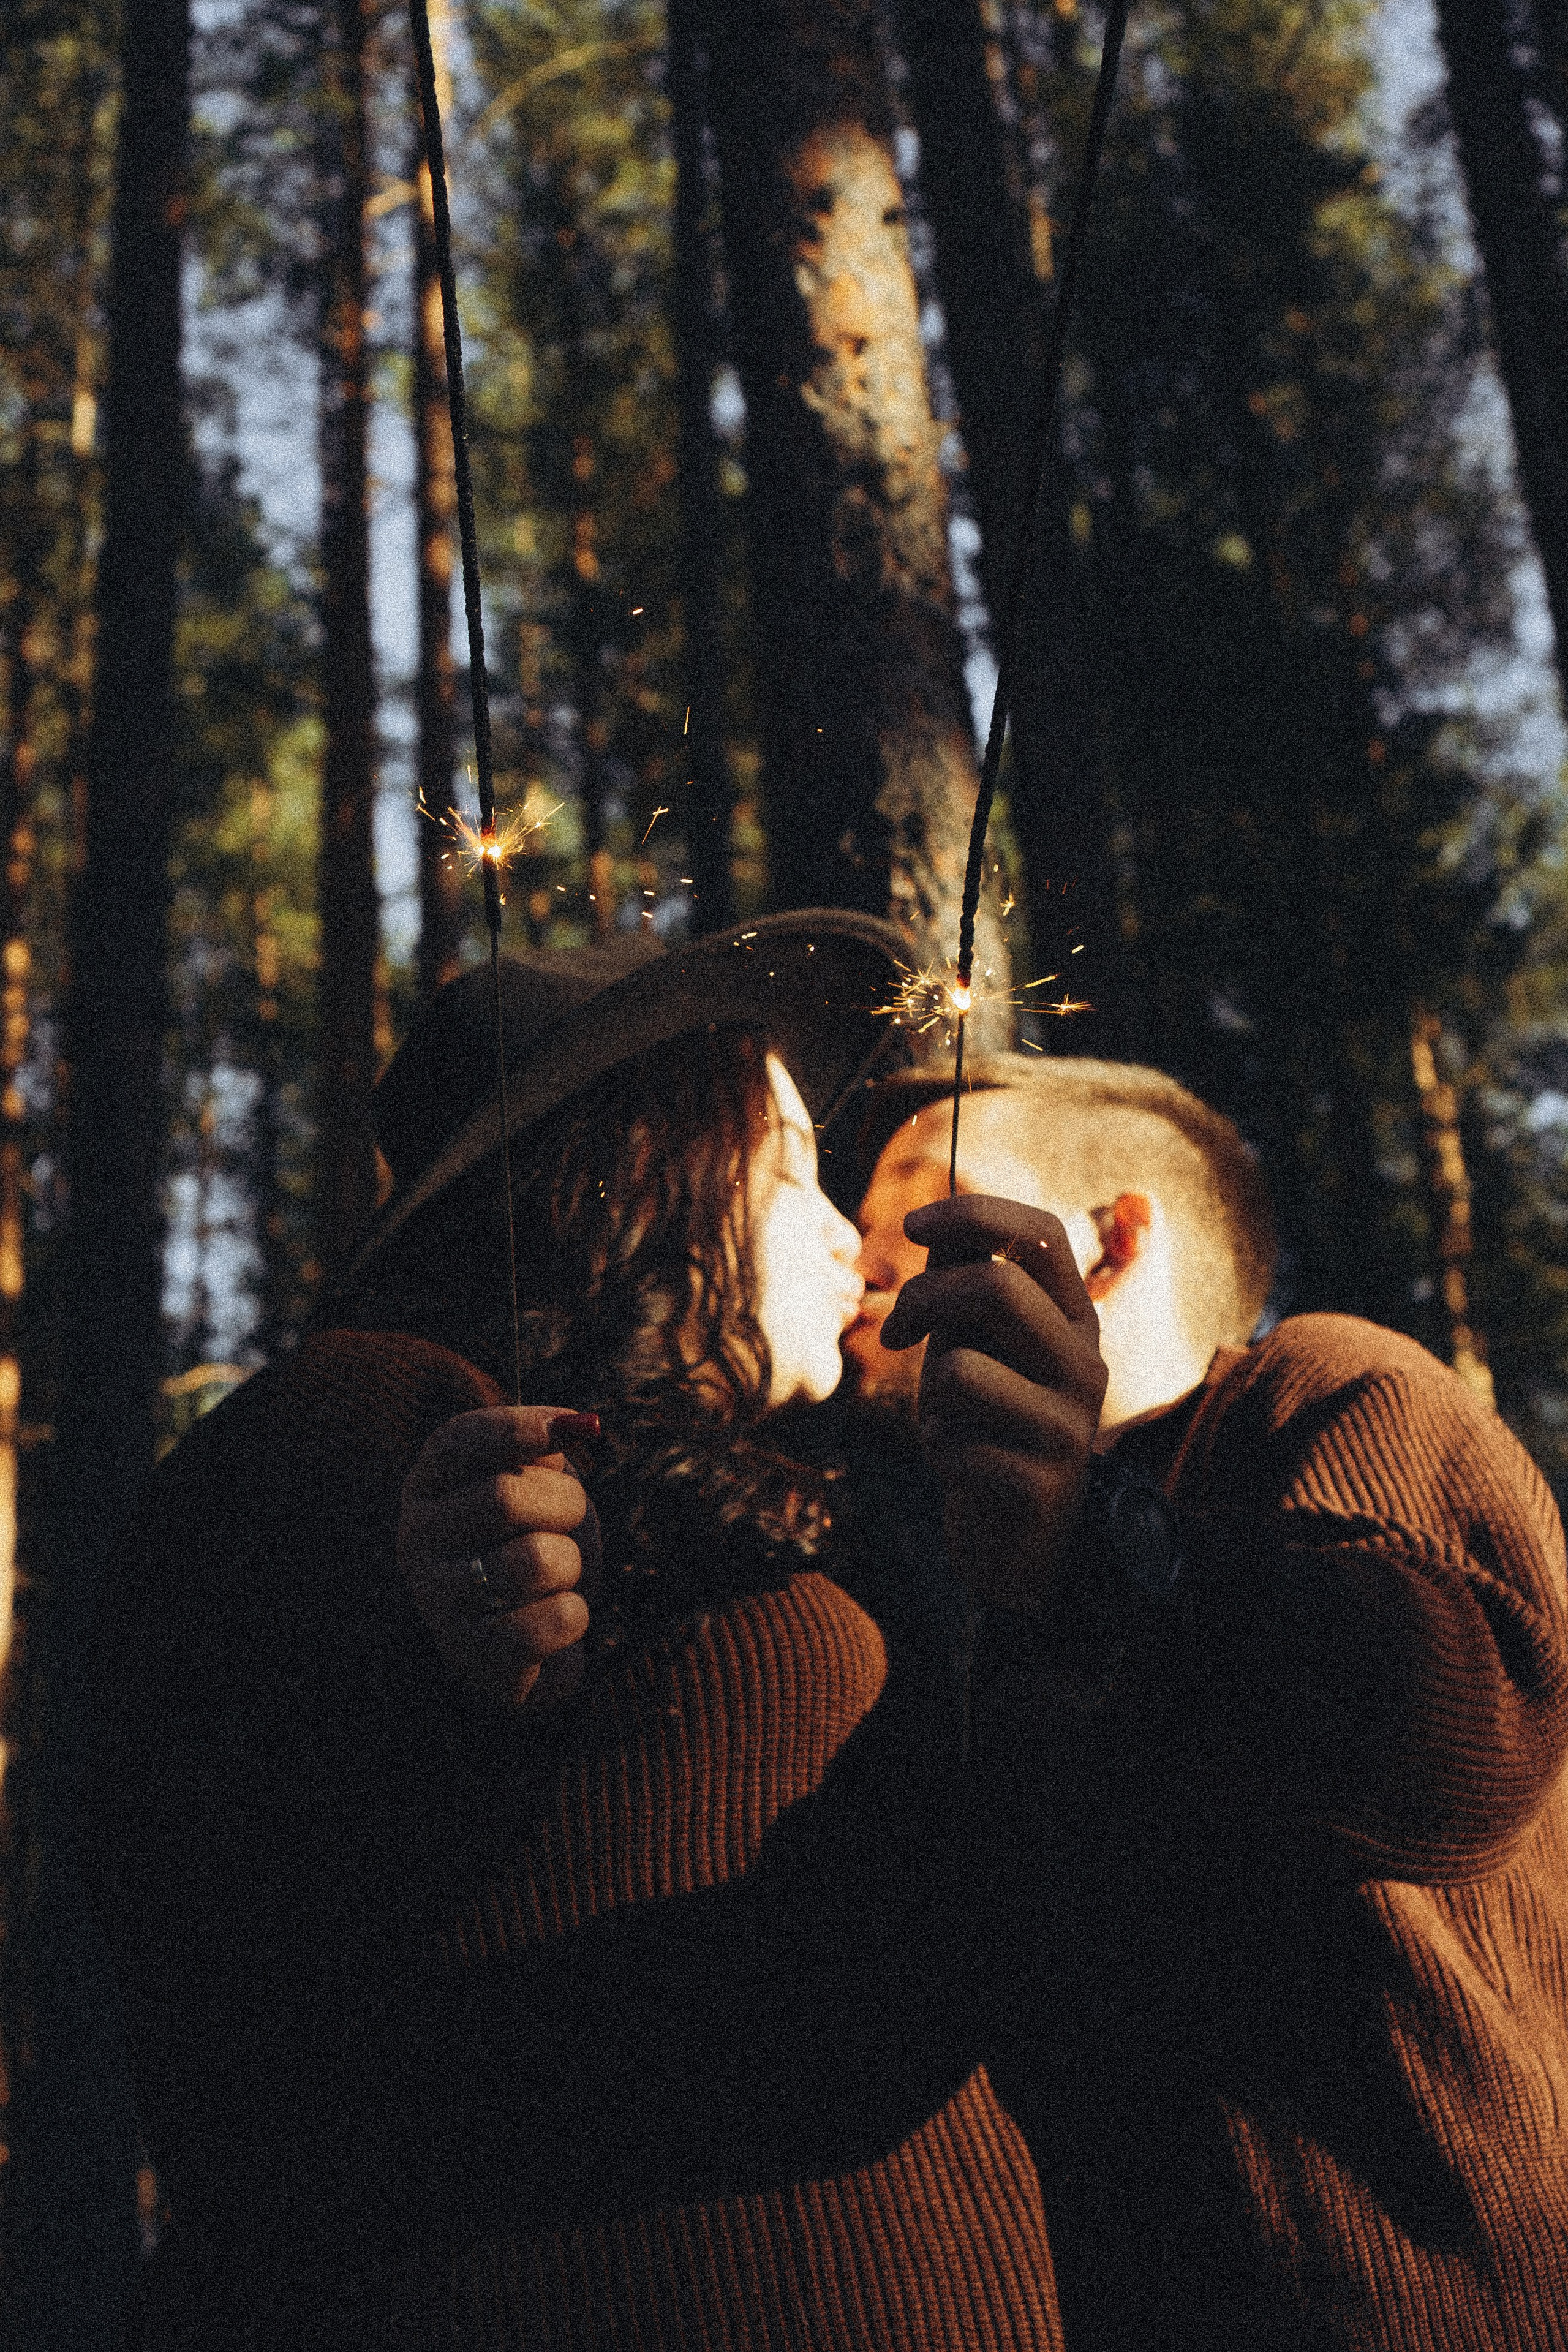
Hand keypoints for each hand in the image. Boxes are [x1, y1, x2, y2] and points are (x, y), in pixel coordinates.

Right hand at [397, 1406, 598, 1710]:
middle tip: (568, 1521)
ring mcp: (437, 1599)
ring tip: (555, 1576)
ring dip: (570, 1565)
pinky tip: (554, 1619)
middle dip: (564, 1505)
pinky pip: (552, 1620)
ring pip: (536, 1560)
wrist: (528, 1643)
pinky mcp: (472, 1654)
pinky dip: (573, 1616)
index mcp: (428, 1485)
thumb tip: (578, 1424)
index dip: (517, 1428)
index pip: (458, 1441)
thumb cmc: (534, 1544)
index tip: (575, 1427)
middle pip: (503, 1497)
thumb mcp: (537, 1486)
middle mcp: (417, 1538)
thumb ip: (545, 1452)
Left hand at [880, 1196, 1106, 1607]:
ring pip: (961, 1367)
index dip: (975, 1215)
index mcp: (1074, 1318)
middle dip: (922, 1299)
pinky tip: (965, 1468)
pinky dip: (940, 1448)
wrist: (1018, 1538)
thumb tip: (939, 1226)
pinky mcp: (1041, 1479)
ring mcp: (1070, 1423)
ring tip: (952, 1418)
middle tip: (894, 1332)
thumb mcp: (974, 1345)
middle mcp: (1084, 1361)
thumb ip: (962, 1289)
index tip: (912, 1225)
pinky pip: (955, 1439)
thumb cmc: (988, 1424)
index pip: (1043, 1234)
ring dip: (931, 1391)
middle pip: (995, 1287)